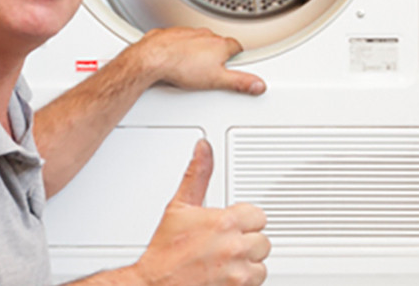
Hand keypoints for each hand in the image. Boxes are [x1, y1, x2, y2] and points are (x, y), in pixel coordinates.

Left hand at [123, 28, 265, 94]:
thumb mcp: (216, 80)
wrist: (152, 58)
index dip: (238, 56)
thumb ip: (239, 82)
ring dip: (198, 51)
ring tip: (192, 68)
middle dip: (217, 54)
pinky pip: (179, 40)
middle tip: (212, 70)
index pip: (237, 47)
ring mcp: (187, 33)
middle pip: (218, 43)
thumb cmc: (180, 66)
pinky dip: (180, 48)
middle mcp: (204, 35)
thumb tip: (257, 84)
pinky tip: (177, 60)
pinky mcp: (171, 34)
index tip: (237, 63)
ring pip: (198, 41)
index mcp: (219, 45)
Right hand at [132, 139, 270, 285]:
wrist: (155, 285)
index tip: (228, 228)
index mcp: (225, 222)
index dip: (243, 222)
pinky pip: (256, 283)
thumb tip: (203, 147)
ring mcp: (239, 271)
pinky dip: (244, 282)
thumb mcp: (179, 207)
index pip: (258, 216)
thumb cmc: (165, 252)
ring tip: (223, 263)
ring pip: (261, 264)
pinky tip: (225, 276)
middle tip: (222, 247)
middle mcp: (236, 247)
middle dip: (245, 243)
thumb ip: (198, 175)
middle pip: (262, 241)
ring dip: (246, 264)